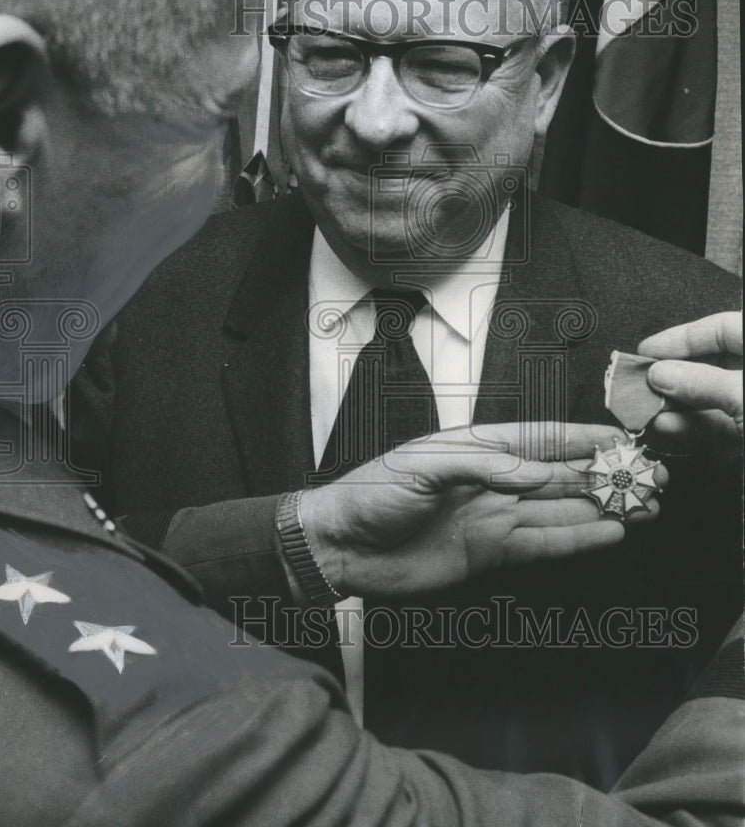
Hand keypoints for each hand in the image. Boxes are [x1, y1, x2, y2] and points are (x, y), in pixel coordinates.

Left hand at [299, 422, 661, 599]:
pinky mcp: (489, 553)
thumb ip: (484, 466)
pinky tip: (608, 533)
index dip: (580, 437)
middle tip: (648, 476)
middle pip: (558, 476)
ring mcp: (493, 518)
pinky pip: (542, 543)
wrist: (341, 547)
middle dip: (603, 475)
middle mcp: (492, 482)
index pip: (539, 438)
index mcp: (476, 448)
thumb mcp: (424, 465)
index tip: (620, 437)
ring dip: (601, 508)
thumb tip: (538, 473)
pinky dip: (576, 539)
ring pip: (559, 510)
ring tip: (643, 506)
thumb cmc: (372, 494)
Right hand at [638, 312, 742, 442]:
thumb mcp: (743, 393)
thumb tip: (662, 373)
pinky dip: (691, 425)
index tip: (650, 350)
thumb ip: (701, 381)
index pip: (722, 327)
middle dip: (674, 373)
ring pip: (711, 396)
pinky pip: (719, 424)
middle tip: (643, 381)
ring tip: (647, 406)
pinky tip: (667, 424)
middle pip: (713, 363)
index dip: (683, 336)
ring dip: (676, 402)